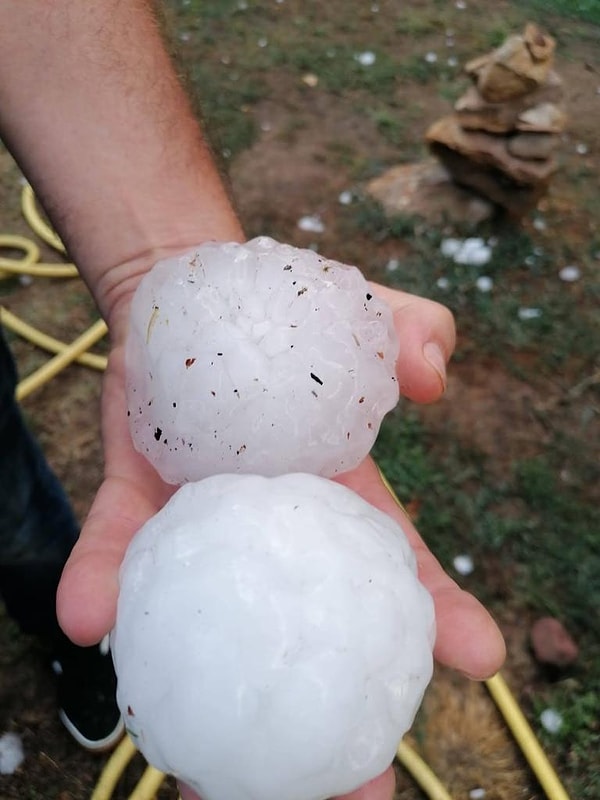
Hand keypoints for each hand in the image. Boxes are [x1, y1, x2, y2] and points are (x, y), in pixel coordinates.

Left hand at [56, 280, 504, 799]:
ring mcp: (201, 529)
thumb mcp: (361, 314)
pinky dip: (103, 584)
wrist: (187, 301)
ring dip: (207, 700)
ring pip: (209, 628)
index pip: (398, 572)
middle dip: (330, 717)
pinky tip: (91, 619)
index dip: (441, 617)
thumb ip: (413, 330)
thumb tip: (432, 373)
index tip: (476, 662)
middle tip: (353, 793)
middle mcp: (271, 535)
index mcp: (336, 502)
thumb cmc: (287, 318)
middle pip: (308, 638)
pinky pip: (118, 553)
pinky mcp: (133, 505)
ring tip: (208, 779)